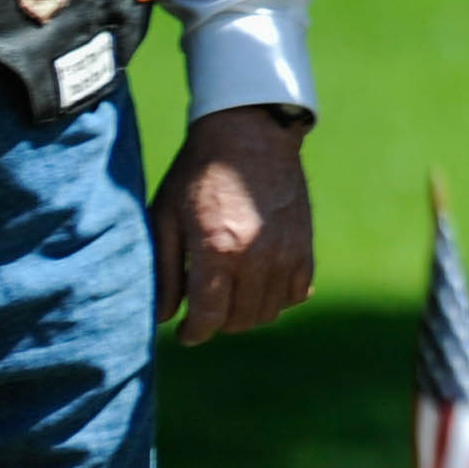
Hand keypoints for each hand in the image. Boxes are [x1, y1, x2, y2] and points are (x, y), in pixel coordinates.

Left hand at [154, 106, 313, 342]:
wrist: (250, 134)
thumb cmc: (199, 175)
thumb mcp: (166, 217)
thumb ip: (163, 270)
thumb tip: (164, 317)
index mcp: (218, 250)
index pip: (209, 319)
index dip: (193, 334)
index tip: (185, 332)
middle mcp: (257, 256)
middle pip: (239, 320)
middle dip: (217, 323)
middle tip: (204, 308)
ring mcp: (286, 251)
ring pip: (268, 312)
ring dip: (246, 313)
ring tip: (230, 296)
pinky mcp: (305, 244)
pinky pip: (297, 293)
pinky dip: (278, 297)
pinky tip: (260, 283)